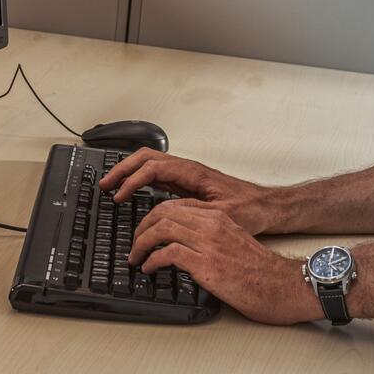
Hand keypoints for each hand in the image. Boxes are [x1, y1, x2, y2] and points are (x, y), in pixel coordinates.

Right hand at [98, 149, 281, 233]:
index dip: (132, 180)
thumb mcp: (221, 215)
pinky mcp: (188, 184)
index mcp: (193, 173)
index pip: (153, 168)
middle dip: (122, 169)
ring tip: (113, 186)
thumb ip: (193, 212)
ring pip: (151, 164)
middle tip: (105, 184)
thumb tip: (164, 212)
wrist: (268, 207)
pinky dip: (140, 180)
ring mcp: (187, 175)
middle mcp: (188, 170)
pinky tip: (134, 192)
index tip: (119, 196)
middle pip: (146, 158)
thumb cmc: (251, 209)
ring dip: (130, 172)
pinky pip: (158, 175)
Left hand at [130, 204, 318, 325]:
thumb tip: (182, 247)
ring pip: (161, 228)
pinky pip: (167, 253)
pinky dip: (151, 260)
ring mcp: (209, 243)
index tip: (143, 229)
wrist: (284, 287)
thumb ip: (210, 239)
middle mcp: (213, 225)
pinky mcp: (206, 264)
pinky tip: (148, 269)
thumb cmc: (261, 273)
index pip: (176, 205)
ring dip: (141, 242)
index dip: (153, 215)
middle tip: (134, 243)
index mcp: (219, 218)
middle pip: (163, 211)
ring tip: (136, 256)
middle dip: (141, 226)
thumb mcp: (233, 245)